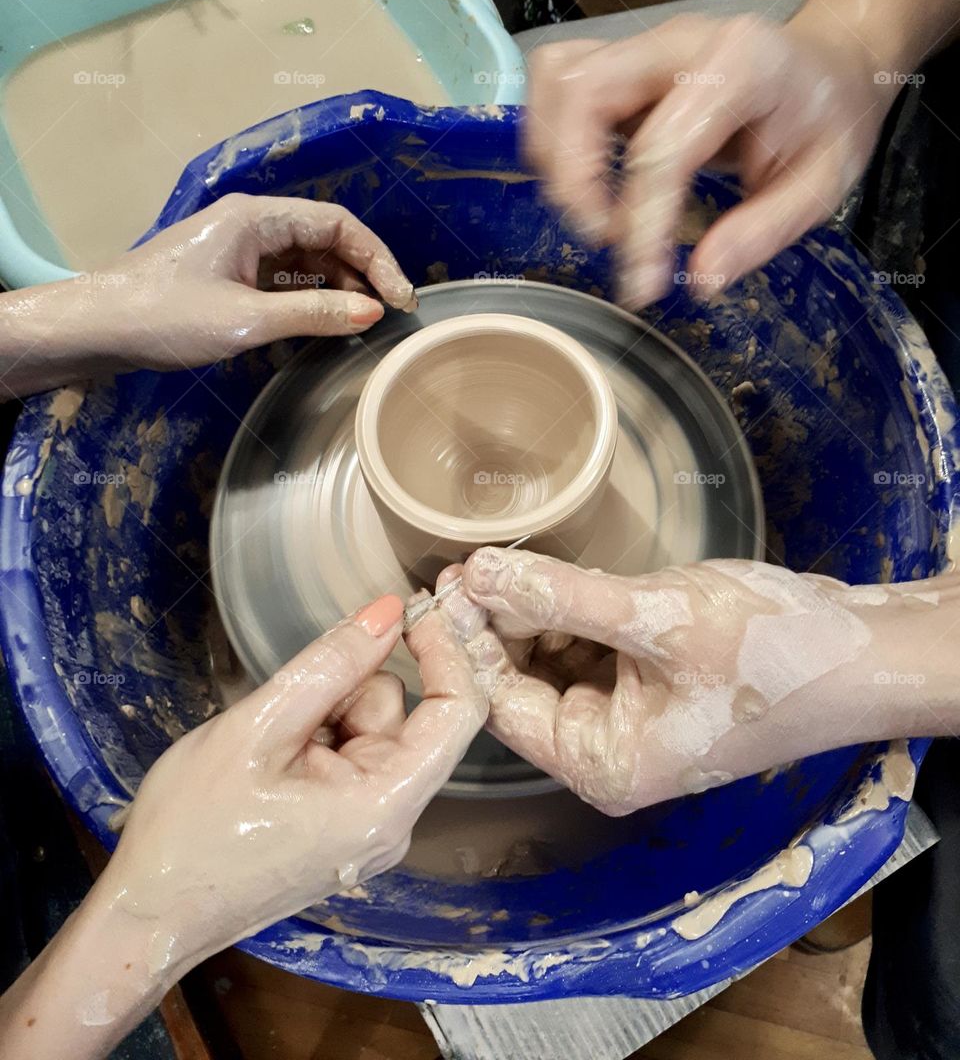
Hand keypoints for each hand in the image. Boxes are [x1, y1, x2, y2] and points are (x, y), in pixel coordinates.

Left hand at [93, 193, 416, 369]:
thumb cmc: (164, 319)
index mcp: (255, 218)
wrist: (95, 328)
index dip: (377, 258)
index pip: (337, 223)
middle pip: (325, 237)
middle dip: (362, 271)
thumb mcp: (246, 321)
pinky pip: (282, 276)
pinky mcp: (226, 272)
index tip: (401, 297)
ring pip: (305, 258)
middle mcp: (250, 223)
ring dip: (337, 285)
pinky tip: (324, 321)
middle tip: (389, 312)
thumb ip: (314, 315)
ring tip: (362, 320)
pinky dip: (309, 296)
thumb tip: (373, 312)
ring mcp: (237, 247)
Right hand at [101, 594, 484, 972]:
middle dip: (353, 689)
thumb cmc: (192, 828)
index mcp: (385, 805)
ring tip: (269, 742)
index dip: (445, 651)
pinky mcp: (346, 824)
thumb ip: (331, 665)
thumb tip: (388, 609)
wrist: (147, 910)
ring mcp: (370, 825)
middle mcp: (393, 820)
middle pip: (409, 717)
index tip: (410, 607)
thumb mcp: (258, 727)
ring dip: (328, 712)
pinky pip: (352, 753)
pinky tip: (271, 758)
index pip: (459, 713)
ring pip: (375, 728)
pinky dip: (317, 736)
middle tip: (290, 704)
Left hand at [453, 548, 952, 815]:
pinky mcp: (651, 681)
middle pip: (522, 684)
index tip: (447, 585)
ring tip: (502, 561)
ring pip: (552, 661)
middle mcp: (609, 749)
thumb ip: (561, 596)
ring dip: (530, 613)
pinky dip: (570, 612)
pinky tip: (556, 576)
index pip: (503, 706)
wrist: (864, 651)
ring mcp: (632, 715)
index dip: (469, 645)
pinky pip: (590, 647)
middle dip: (496, 625)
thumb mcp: (657, 616)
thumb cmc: (771, 651)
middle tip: (468, 563)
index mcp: (603, 762)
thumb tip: (480, 572)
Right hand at [524, 12, 887, 306]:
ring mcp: (641, 44)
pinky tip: (585, 178)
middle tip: (605, 237)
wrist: (828, 64)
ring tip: (594, 211)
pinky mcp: (618, 60)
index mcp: (741, 64)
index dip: (641, 223)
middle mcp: (677, 41)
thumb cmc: (827, 120)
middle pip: (583, 92)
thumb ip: (762, 231)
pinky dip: (552, 132)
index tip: (642, 285)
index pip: (661, 146)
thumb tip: (700, 280)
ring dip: (555, 155)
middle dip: (575, 179)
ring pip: (557, 79)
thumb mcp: (823, 185)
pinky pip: (556, 81)